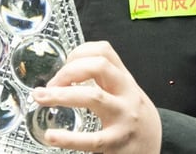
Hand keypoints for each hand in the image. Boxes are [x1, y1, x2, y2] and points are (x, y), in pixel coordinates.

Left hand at [32, 41, 161, 153]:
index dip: (78, 53)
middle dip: (68, 70)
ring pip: (93, 97)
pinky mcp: (116, 143)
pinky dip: (67, 138)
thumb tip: (69, 70)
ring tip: (40, 98)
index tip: (64, 65)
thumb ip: (106, 80)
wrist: (155, 148)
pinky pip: (91, 139)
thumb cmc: (136, 119)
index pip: (104, 51)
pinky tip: (51, 136)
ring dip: (61, 95)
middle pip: (99, 66)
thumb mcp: (126, 93)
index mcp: (124, 80)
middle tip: (50, 84)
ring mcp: (123, 117)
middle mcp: (126, 94)